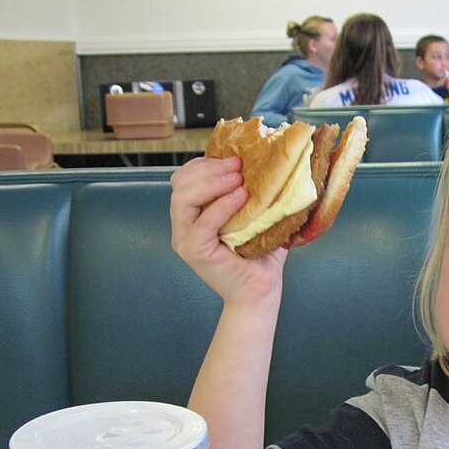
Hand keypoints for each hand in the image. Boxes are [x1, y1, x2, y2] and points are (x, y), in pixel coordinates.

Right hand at [170, 156, 285, 303]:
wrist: (260, 290)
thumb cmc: (260, 254)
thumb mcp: (255, 215)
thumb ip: (252, 191)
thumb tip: (268, 159)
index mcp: (194, 212)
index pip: (185, 177)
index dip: (205, 163)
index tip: (233, 158)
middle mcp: (183, 225)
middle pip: (180, 184)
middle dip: (209, 168)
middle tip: (238, 165)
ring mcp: (185, 239)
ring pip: (182, 199)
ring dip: (212, 183)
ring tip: (239, 178)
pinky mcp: (194, 252)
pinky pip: (201, 224)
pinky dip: (220, 206)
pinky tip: (240, 197)